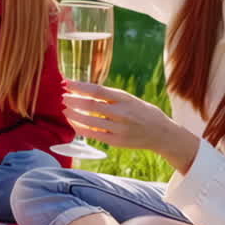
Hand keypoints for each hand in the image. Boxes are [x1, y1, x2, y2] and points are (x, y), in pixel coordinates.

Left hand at [62, 81, 198, 170]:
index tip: (66, 83)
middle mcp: (122, 113)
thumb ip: (109, 96)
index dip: (79, 86)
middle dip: (73, 101)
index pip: (97, 90)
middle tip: (63, 97)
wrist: (161, 134)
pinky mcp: (116, 141)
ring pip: (89, 122)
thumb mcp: (129, 99)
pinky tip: (74, 123)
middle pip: (90, 106)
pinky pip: (93, 134)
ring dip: (73, 115)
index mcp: (125, 98)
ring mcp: (119, 129)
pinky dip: (80, 128)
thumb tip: (82, 90)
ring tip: (65, 110)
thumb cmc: (142, 112)